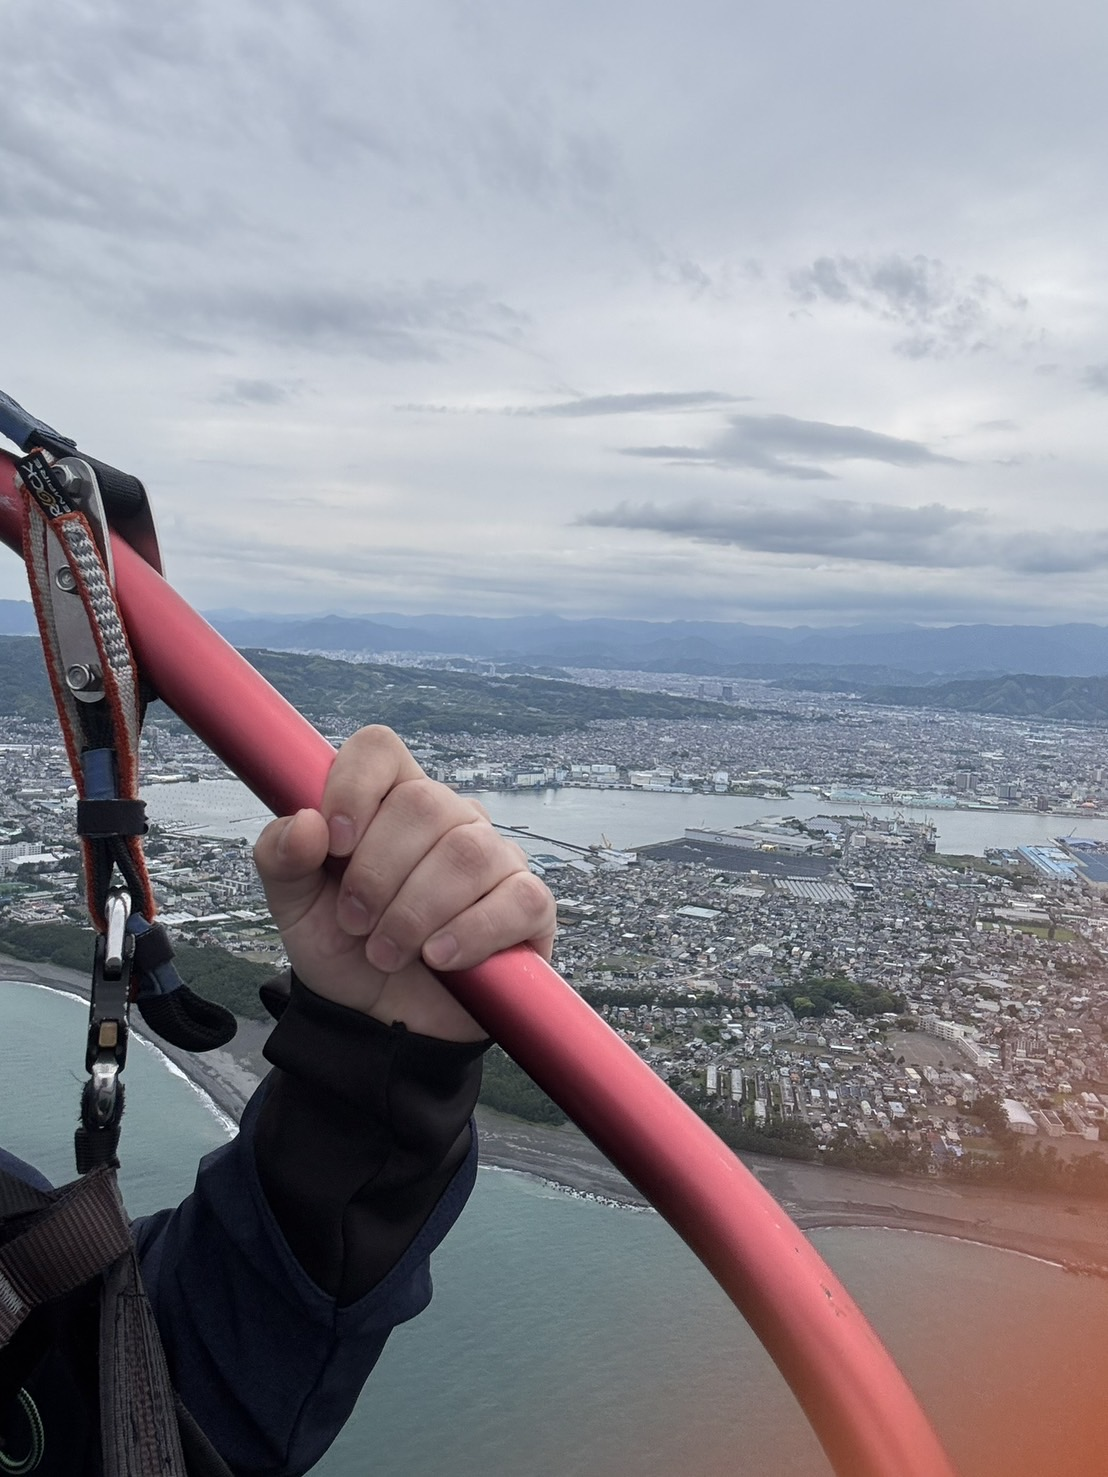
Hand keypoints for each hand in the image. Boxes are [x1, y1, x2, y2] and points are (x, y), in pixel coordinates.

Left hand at [252, 726, 555, 1041]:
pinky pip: (515, 898)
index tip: (334, 844)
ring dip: (414, 911)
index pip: (380, 750)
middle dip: (377, 872)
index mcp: (389, 802)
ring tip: (386, 953)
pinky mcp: (529, 906)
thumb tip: (306, 823)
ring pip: (467, 852)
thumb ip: (282, 860)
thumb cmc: (345, 952)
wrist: (382, 1024)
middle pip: (425, 802)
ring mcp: (495, 858)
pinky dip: (470, 932)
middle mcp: (449, 818)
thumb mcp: (295, 910)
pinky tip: (439, 958)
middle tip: (355, 923)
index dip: (354, 786)